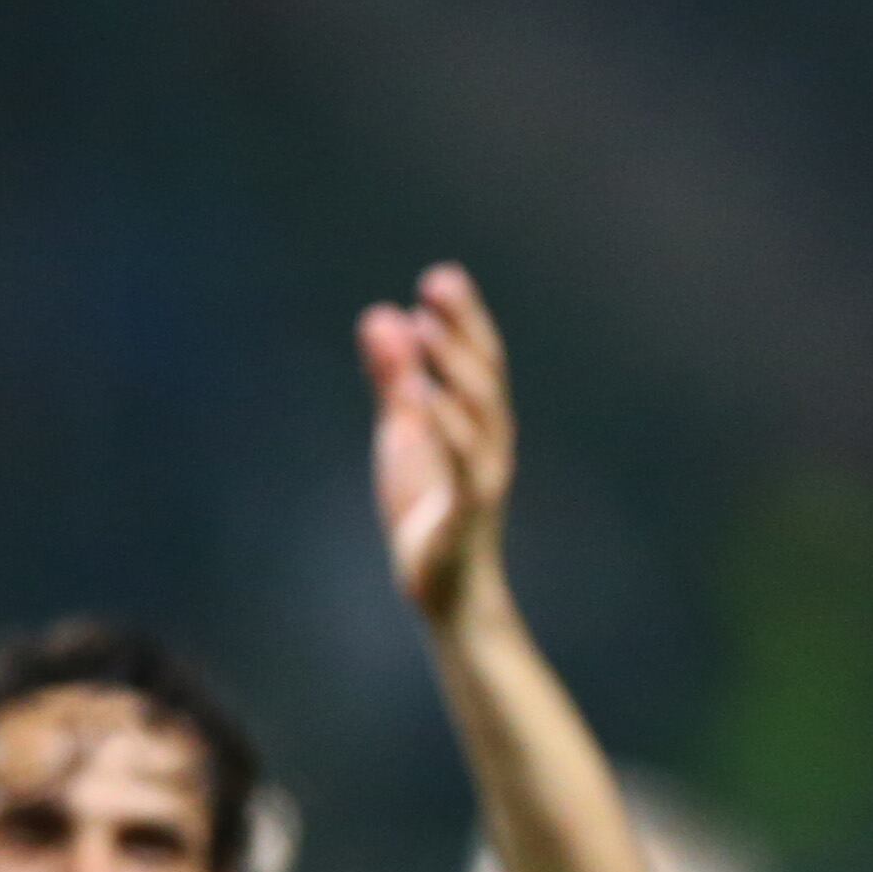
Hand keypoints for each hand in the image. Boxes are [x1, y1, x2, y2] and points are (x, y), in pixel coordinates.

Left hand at [361, 263, 516, 622]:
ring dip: (453, 370)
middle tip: (438, 282)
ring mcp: (482, 480)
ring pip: (478, 417)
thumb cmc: (431, 511)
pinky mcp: (463, 517)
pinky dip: (444, 431)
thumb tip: (381, 314)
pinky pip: (460, 469)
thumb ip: (394, 379)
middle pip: (485, 377)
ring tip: (424, 329)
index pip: (481, 362)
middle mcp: (491, 445)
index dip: (465, 319)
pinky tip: (419, 401)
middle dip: (463, 329)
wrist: (449, 593)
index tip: (441, 278)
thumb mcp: (405, 435)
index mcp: (480, 425)